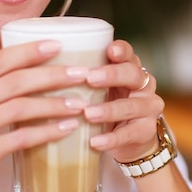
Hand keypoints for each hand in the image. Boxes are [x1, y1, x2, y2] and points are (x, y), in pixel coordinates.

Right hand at [0, 40, 89, 191]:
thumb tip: (25, 72)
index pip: (0, 60)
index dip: (30, 50)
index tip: (58, 44)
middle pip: (16, 80)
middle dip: (52, 74)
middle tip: (81, 73)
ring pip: (21, 107)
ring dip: (55, 104)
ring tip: (80, 103)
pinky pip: (20, 138)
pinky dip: (46, 132)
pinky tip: (66, 129)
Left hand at [83, 40, 163, 162]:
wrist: (128, 140)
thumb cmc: (105, 105)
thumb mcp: (96, 88)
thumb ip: (81, 77)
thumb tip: (43, 65)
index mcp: (129, 68)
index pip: (129, 54)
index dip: (122, 50)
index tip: (109, 50)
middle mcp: (143, 84)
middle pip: (133, 75)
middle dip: (112, 75)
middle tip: (90, 78)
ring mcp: (148, 108)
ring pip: (132, 106)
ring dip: (109, 110)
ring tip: (88, 114)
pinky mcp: (147, 131)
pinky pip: (130, 134)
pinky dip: (111, 138)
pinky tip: (95, 141)